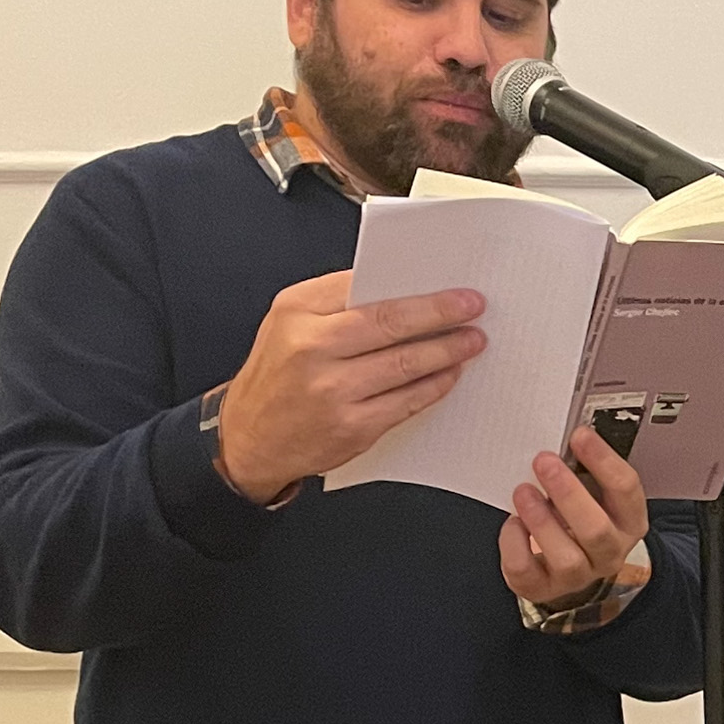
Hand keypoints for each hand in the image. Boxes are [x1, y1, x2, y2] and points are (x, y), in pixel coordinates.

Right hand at [213, 273, 487, 502]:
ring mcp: (332, 390)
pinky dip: (434, 386)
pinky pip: (405, 402)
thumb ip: (336, 303)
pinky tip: (449, 374)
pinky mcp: (351, 426)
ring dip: (446, 351)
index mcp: (297, 311)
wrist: (250, 436)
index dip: (416, 289)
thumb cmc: (277, 376)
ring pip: (404, 364)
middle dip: (440, 314)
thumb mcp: (289, 323)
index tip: (451, 287)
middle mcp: (311, 347)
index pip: (365, 289)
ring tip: (471, 341)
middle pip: (390, 323)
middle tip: (473, 308)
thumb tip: (403, 289)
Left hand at [501, 424, 653, 613]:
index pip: (625, 489)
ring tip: (523, 492)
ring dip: (541, 521)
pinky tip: (513, 523)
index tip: (579, 435)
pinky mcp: (543, 588)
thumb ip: (585, 472)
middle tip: (544, 461)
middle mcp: (609, 552)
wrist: (577, 570)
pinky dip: (514, 545)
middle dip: (568, 493)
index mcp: (629, 521)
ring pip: (565, 557)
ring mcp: (578, 576)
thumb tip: (564, 438)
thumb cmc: (582, 519)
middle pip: (596, 529)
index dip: (603, 460)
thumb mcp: (596, 495)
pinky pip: (526, 572)